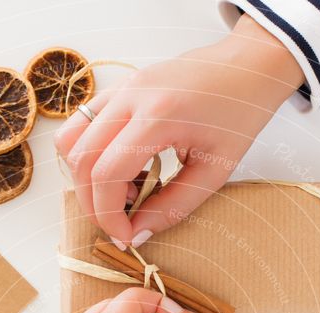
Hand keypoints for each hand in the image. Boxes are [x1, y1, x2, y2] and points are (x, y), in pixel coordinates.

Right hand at [54, 14, 303, 248]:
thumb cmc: (239, 116)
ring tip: (124, 192)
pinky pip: (82, 124)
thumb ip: (173, 207)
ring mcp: (121, 87)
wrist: (248, 68)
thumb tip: (137, 234)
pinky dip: (90, 155)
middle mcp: (131, 96)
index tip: (125, 236)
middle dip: (93, 203)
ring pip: (71, 140)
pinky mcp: (119, 87)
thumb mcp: (214, 172)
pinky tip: (123, 168)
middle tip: (119, 224)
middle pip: (81, 160)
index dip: (108, 215)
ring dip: (86, 178)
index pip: (107, 173)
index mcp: (159, 115)